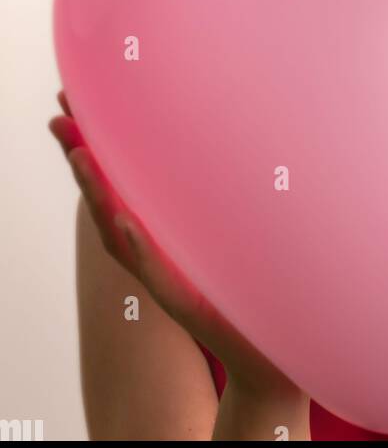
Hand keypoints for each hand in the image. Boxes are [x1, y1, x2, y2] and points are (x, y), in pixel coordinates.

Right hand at [48, 90, 306, 398]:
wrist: (266, 347)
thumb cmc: (250, 283)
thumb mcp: (231, 225)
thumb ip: (222, 188)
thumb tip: (235, 127)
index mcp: (161, 228)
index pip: (120, 180)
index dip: (95, 142)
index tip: (72, 99)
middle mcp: (152, 250)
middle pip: (107, 200)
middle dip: (82, 158)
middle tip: (60, 118)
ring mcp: (162, 276)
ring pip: (119, 234)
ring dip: (98, 194)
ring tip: (80, 155)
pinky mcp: (181, 301)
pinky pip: (154, 269)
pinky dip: (139, 244)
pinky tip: (125, 218)